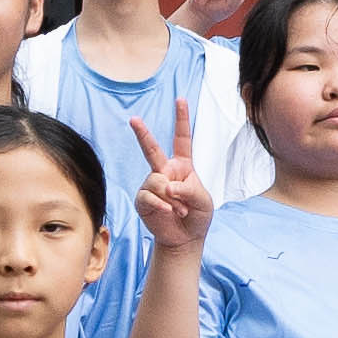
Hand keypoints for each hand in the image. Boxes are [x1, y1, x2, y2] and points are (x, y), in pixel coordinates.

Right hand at [133, 96, 214, 255]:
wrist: (185, 238)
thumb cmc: (197, 216)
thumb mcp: (204, 201)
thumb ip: (190, 189)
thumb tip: (168, 186)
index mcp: (183, 165)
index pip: (182, 139)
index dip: (181, 119)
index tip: (180, 99)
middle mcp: (165, 171)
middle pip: (152, 149)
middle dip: (142, 133)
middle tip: (133, 119)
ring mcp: (152, 185)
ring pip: (157, 182)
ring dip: (172, 198)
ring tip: (180, 210)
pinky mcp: (143, 199)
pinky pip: (149, 197)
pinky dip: (161, 205)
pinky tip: (168, 212)